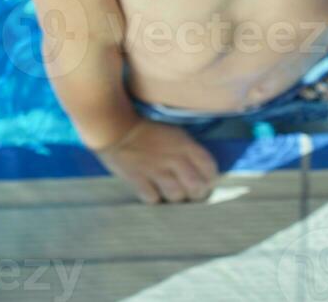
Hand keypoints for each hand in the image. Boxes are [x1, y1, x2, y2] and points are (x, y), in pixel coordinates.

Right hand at [92, 118, 219, 204]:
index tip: (207, 181)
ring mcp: (156, 171)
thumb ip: (187, 150)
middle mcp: (173, 158)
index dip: (211, 177)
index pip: (209, 166)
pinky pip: (153, 199)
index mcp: (184, 144)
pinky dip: (155, 197)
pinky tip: (153, 191)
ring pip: (176, 196)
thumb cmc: (147, 130)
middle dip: (197, 192)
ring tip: (172, 192)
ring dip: (176, 196)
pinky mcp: (139, 180)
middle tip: (191, 192)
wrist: (116, 128)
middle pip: (196, 187)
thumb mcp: (173, 133)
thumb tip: (200, 171)